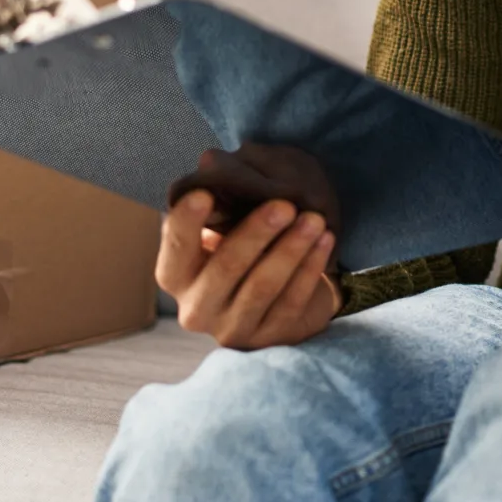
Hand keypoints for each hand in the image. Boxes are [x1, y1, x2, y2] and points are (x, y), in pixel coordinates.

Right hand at [159, 168, 341, 349]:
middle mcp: (196, 308)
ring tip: (315, 219)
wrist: (273, 296)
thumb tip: (212, 163)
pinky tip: (325, 240)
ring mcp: (232, 328)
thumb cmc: (240, 250)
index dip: (187, 222)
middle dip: (256, 233)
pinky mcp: (269, 338)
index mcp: (175, 275)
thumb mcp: (222, 228)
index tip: (206, 193)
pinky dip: (310, 268)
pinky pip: (292, 301)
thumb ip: (216, 204)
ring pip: (262, 287)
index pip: (176, 248)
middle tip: (285, 203)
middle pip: (225, 268)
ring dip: (291, 249)